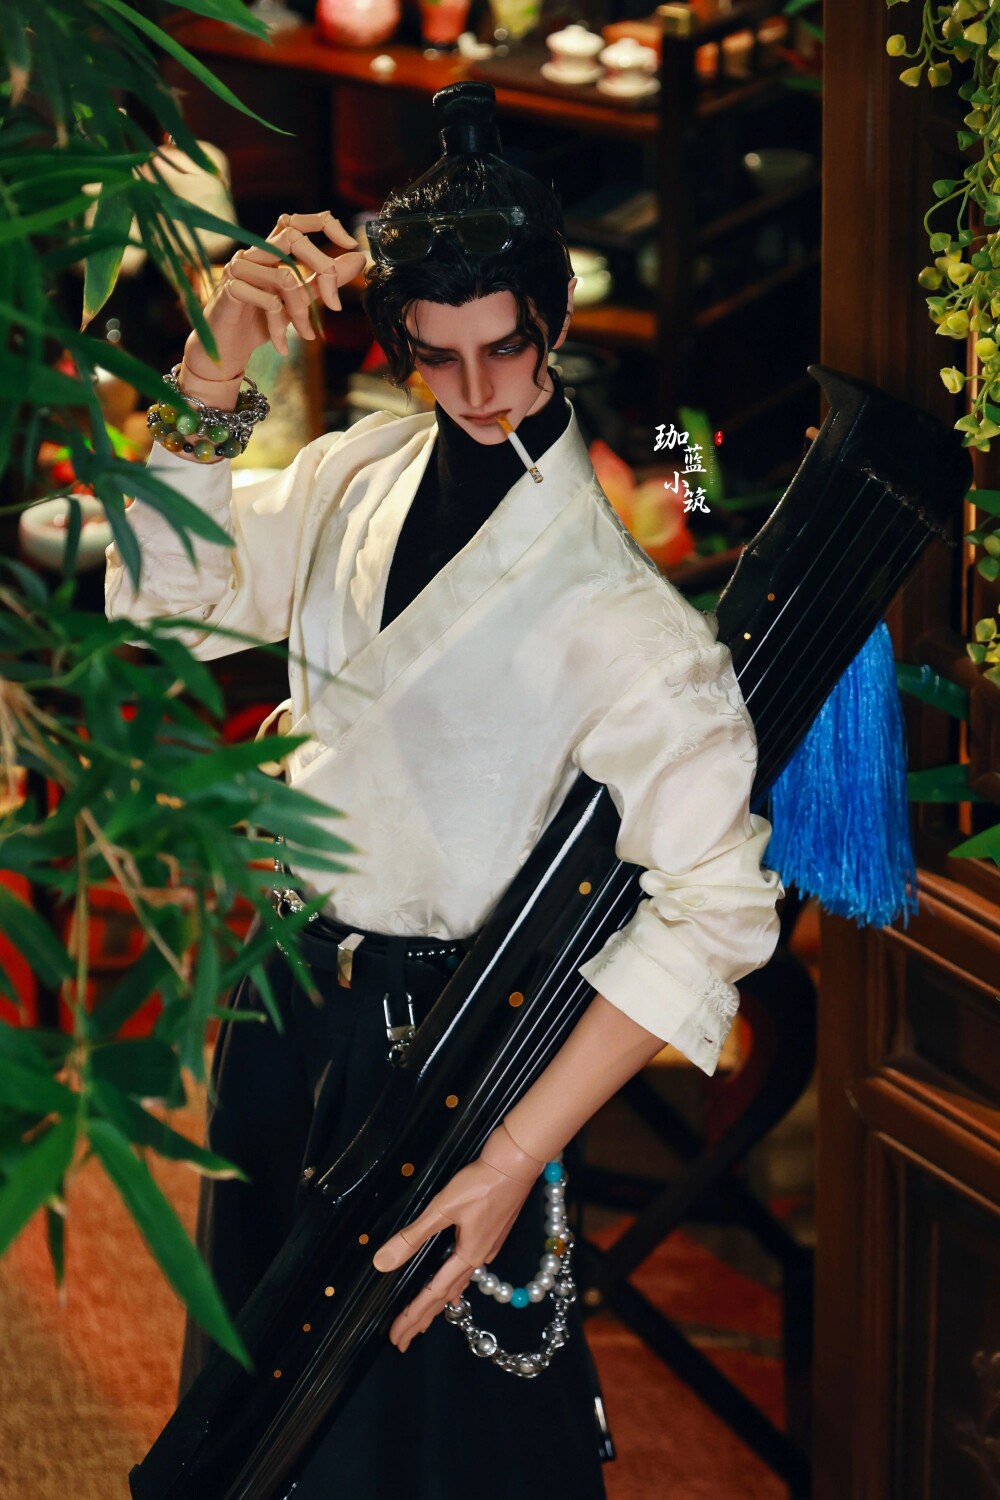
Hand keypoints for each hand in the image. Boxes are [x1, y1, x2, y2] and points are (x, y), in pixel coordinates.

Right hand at [181, 209, 367, 393]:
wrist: (226, 351)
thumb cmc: (259, 323)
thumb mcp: (299, 302)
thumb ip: (324, 281)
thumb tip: (359, 258)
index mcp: (269, 251)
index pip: (296, 220)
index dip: (325, 224)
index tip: (351, 245)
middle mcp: (253, 253)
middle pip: (294, 237)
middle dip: (323, 270)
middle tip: (335, 306)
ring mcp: (239, 268)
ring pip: (286, 277)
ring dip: (302, 312)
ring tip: (306, 335)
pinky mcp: (230, 290)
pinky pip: (268, 300)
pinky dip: (281, 326)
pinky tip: (282, 345)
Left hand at [372, 1122, 544, 1352]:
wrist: (518, 1162)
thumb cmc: (482, 1182)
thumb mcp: (442, 1208)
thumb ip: (413, 1236)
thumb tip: (382, 1263)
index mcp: (467, 1256)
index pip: (433, 1295)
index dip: (413, 1316)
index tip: (397, 1338)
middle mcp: (478, 1258)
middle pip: (446, 1297)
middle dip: (423, 1319)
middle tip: (404, 1341)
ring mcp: (487, 1246)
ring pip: (458, 1284)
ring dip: (439, 1304)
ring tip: (425, 1318)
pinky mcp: (490, 1233)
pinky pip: (467, 1269)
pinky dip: (453, 1282)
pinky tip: (452, 1277)